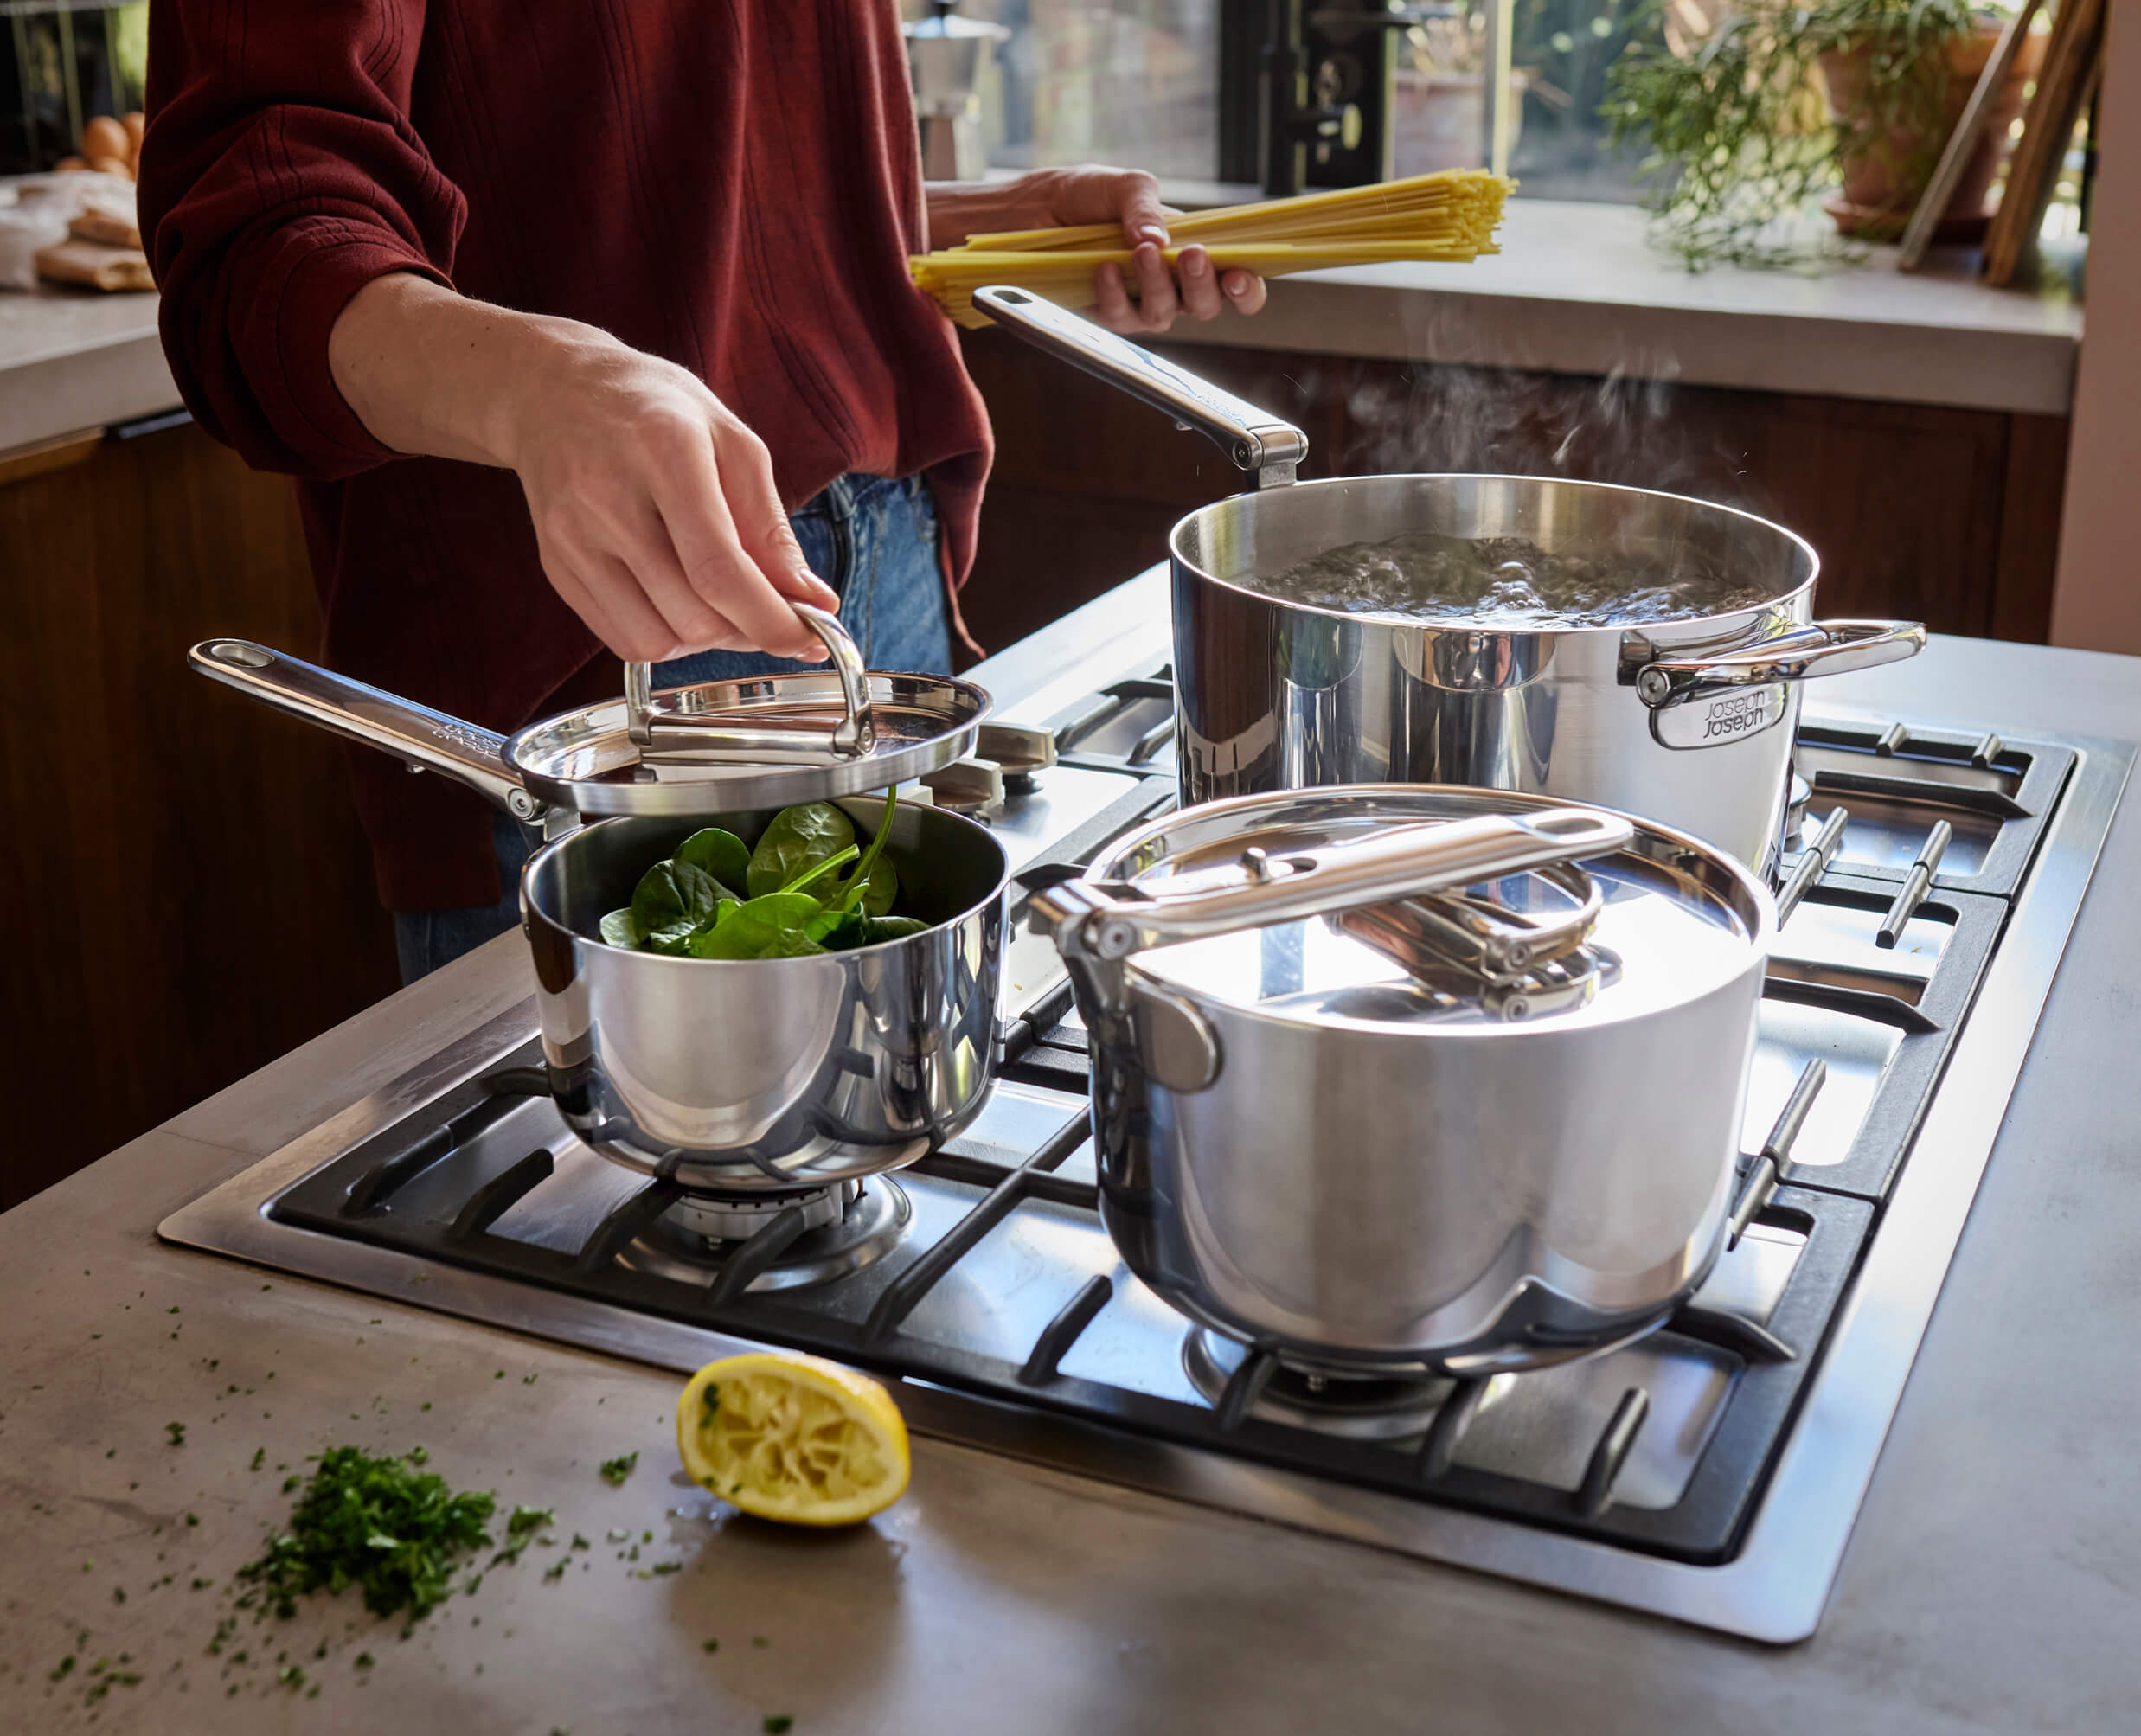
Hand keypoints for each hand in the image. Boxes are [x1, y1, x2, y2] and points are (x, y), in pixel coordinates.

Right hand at [328, 273, 835, 665]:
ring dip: (708, 640)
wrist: (553, 391)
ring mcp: (575, 538)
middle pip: (693, 614)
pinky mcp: (557, 566)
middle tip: (770, 610)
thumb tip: (813, 601)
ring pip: (658, 640)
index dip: (771, 620)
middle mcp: (609, 499)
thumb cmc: (655, 409)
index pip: (719, 570)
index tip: (811, 638)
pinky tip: (681, 602)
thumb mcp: (731, 440)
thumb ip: (771, 527)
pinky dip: (668, 639)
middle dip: (749, 630)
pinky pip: (623, 639)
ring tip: (722, 602)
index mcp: (665, 452)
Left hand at [927, 165, 1269, 335]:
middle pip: (1206, 306)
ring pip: (1166, 317)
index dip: (1246, 286)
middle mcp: (1166, 283)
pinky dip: (1116, 294)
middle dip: (1204, 286)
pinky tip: (1104, 269)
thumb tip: (1162, 241)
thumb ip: (1145, 205)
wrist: (1022, 213)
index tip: (1240, 275)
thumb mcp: (1120, 184)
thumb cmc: (1078, 195)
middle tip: (1192, 257)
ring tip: (1139, 254)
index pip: (1232, 277)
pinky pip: (1121, 319)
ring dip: (1159, 288)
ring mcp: (1136, 304)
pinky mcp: (1103, 317)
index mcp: (1184, 249)